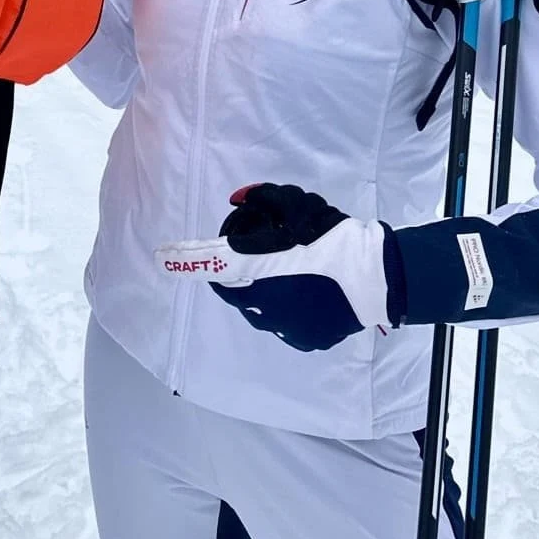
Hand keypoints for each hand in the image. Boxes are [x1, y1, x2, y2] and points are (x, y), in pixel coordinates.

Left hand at [156, 183, 396, 351]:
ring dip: (262, 290)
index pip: (209, 261)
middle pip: (233, 286)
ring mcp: (282, 326)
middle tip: (261, 252)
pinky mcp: (303, 339)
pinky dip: (287, 307)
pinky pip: (283, 321)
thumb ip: (265, 199)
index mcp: (256, 267)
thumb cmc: (334, 236)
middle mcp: (262, 302)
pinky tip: (309, 291)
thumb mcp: (299, 205)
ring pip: (257, 307)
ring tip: (294, 271)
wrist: (376, 276)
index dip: (183, 258)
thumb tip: (238, 199)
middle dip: (235, 272)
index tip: (162, 257)